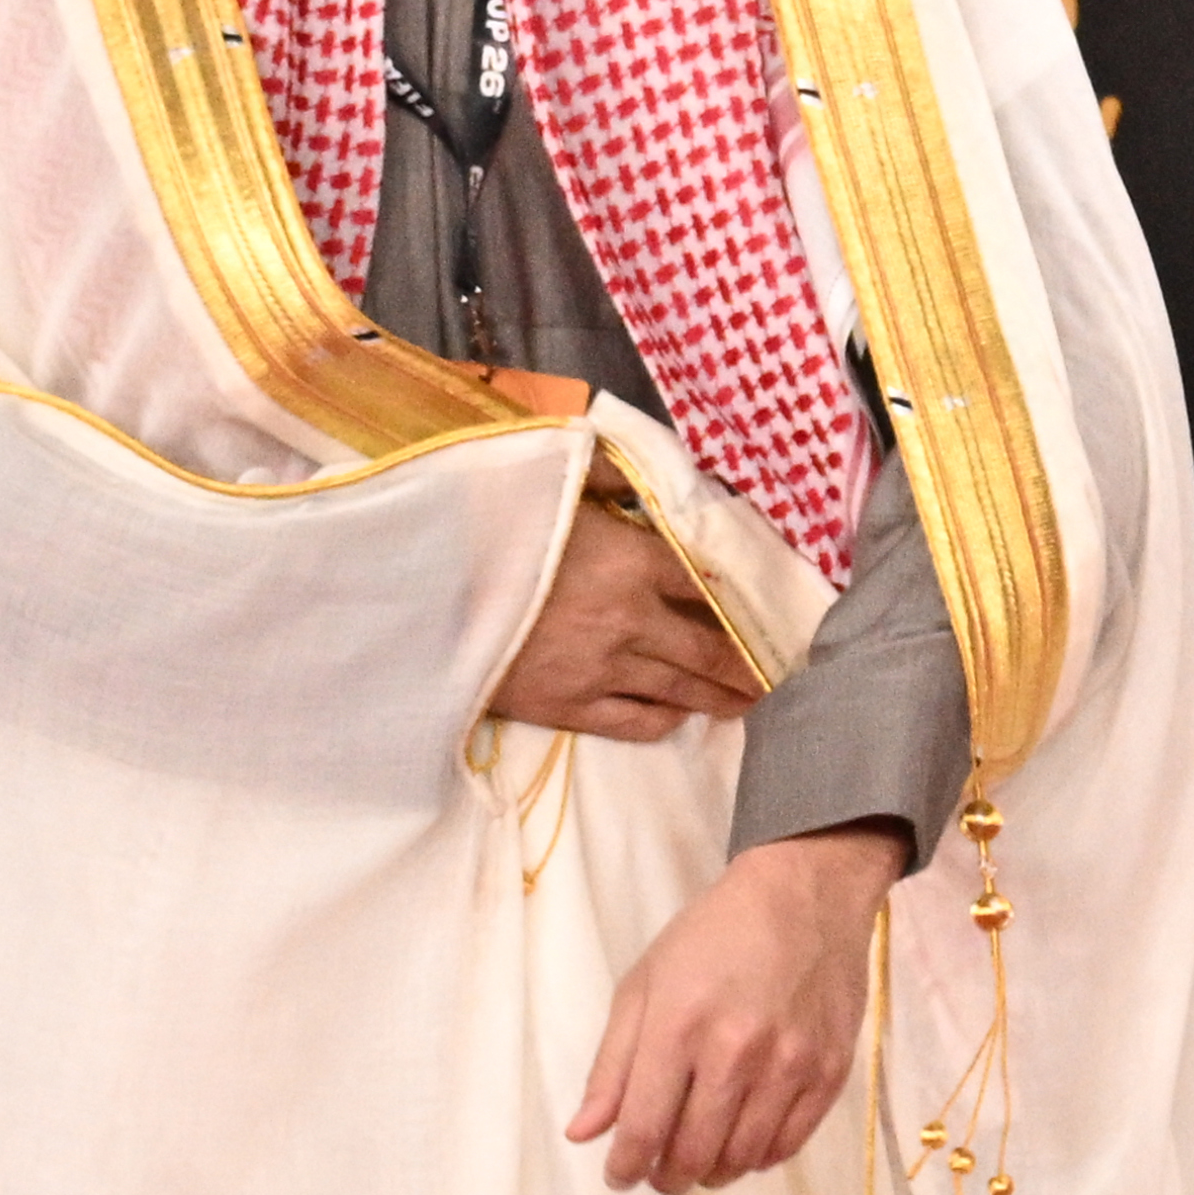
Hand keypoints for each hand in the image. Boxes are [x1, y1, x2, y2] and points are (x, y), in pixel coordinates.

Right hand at [487, 496, 764, 746]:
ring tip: (749, 702)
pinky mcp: (568, 708)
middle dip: (747, 663)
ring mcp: (602, 670)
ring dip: (722, 697)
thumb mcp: (549, 483)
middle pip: (709, 648)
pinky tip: (681, 716)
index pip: (705, 584)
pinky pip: (636, 723)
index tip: (766, 611)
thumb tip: (646, 471)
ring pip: (682, 690)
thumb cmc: (483, 527)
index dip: (739, 600)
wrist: (415, 593)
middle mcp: (631, 621)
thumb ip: (606, 476)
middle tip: (777, 673)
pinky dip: (667, 719)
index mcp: (633, 561)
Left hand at [563, 828, 893, 1194]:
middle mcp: (737, 1053)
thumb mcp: (644, 985)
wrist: (805, 897)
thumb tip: (585, 1133)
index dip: (625, 1166)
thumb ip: (612, 1064)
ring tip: (698, 1164)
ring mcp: (791, 1066)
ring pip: (743, 1157)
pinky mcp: (831, 1072)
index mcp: (679, 1026)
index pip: (644, 1126)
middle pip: (693, 1152)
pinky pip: (790, 1143)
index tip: (618, 1176)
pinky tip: (743, 1146)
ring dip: (712, 1174)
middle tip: (658, 1175)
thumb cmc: (712, 936)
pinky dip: (759, 1158)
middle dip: (666, 1177)